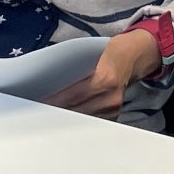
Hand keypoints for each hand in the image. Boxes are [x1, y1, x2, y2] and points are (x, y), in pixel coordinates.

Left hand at [40, 28, 159, 117]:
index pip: (73, 95)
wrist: (136, 56)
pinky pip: (91, 121)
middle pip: (76, 111)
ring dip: (65, 119)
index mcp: (105, 79)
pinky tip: (65, 120)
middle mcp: (111, 97)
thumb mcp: (94, 54)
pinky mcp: (115, 116)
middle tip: (37, 114)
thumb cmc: (112, 52)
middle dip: (56, 112)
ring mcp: (114, 109)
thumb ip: (76, 70)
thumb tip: (51, 84)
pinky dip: (77, 120)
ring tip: (47, 118)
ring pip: (83, 119)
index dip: (54, 102)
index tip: (38, 105)